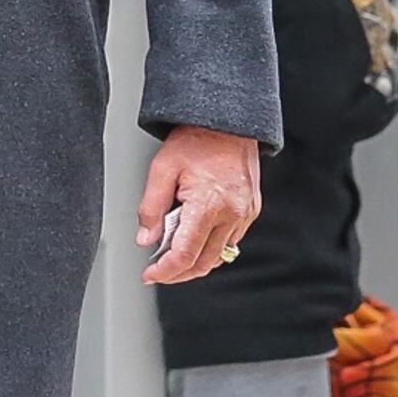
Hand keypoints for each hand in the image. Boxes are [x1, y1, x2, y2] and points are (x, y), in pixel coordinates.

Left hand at [137, 126, 261, 285]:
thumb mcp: (162, 168)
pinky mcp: (251, 210)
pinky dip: (212, 247)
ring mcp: (245, 214)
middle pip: (204, 263)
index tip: (150, 274)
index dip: (165, 271)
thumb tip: (146, 238)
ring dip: (196, 261)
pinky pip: (231, 241)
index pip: (185, 254)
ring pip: (220, 256)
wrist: (229, 121)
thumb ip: (151, 207)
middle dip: (179, 273)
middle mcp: (232, 213)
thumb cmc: (198, 138)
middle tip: (159, 271)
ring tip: (174, 253)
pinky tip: (196, 238)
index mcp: (208, 204)